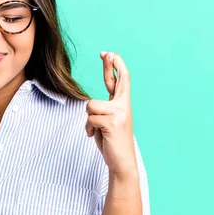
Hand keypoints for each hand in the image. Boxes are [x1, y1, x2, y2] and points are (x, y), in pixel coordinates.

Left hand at [85, 52, 136, 177]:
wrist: (121, 162)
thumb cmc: (111, 141)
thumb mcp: (107, 122)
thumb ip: (103, 110)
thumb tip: (91, 104)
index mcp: (122, 104)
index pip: (120, 80)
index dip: (114, 66)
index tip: (108, 53)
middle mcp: (124, 106)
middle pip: (117, 79)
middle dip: (110, 65)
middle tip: (106, 52)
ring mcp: (120, 113)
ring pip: (91, 105)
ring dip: (89, 120)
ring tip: (97, 130)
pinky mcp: (113, 122)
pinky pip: (90, 119)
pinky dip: (89, 129)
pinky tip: (96, 136)